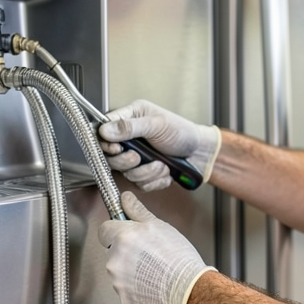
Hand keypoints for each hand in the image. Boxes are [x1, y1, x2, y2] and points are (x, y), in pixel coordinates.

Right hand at [97, 100, 220, 191]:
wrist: (200, 152)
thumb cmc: (182, 131)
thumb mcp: (157, 124)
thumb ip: (130, 127)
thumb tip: (105, 130)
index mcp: (129, 119)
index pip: (103, 132)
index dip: (106, 144)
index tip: (116, 148)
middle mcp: (128, 139)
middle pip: (110, 158)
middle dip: (127, 161)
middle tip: (138, 157)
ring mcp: (135, 158)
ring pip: (126, 174)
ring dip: (146, 172)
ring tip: (161, 164)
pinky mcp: (143, 174)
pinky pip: (139, 184)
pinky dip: (154, 181)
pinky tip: (165, 171)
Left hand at [97, 192, 213, 303]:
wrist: (189, 289)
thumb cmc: (177, 258)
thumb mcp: (159, 226)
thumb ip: (137, 211)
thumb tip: (125, 198)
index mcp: (122, 238)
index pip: (104, 230)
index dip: (116, 230)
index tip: (127, 233)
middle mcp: (115, 260)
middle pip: (112, 252)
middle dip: (126, 251)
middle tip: (148, 253)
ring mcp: (118, 282)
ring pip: (119, 272)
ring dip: (131, 270)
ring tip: (154, 270)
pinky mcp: (125, 299)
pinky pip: (127, 290)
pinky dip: (137, 288)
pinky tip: (153, 284)